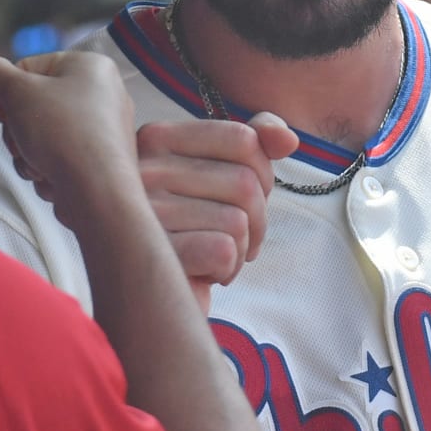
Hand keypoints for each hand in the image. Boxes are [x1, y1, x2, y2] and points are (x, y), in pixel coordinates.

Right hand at [0, 52, 137, 222]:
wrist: (96, 191)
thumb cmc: (63, 133)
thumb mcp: (17, 92)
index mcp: (90, 66)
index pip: (29, 68)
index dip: (8, 92)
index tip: (7, 111)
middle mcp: (103, 94)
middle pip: (33, 104)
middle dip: (18, 129)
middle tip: (23, 141)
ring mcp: (102, 130)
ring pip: (41, 135)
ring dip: (27, 153)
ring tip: (40, 163)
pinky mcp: (97, 160)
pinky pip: (57, 158)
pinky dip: (46, 169)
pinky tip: (53, 177)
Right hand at [138, 113, 298, 310]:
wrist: (146, 292)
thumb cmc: (187, 229)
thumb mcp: (216, 176)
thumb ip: (251, 146)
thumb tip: (289, 140)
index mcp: (157, 138)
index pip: (243, 138)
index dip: (263, 175)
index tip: (246, 202)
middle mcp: (142, 167)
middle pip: (245, 182)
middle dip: (257, 220)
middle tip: (236, 240)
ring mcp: (141, 212)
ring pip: (237, 221)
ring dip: (241, 250)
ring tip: (216, 259)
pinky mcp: (149, 255)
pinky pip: (223, 250)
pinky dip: (227, 269)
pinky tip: (207, 275)